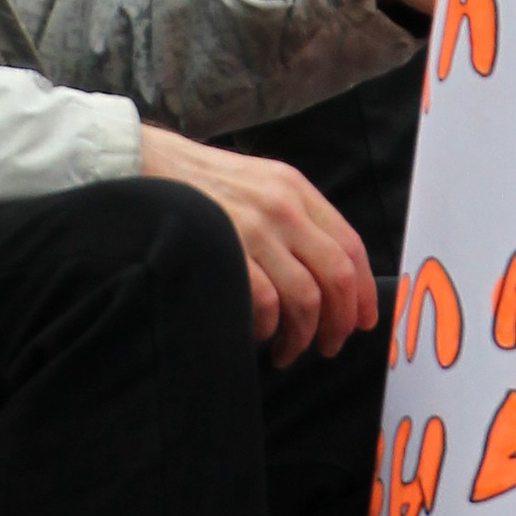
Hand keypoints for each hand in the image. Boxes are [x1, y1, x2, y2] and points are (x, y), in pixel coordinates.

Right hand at [138, 129, 379, 367]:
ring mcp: (254, 230)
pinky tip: (258, 336)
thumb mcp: (263, 185)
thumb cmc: (208, 186)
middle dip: (340, 321)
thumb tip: (330, 275)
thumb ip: (297, 219)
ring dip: (304, 336)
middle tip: (330, 346)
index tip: (363, 320)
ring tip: (290, 350)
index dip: (364, 290)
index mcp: (296, 190)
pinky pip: (264, 305)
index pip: (350, 245)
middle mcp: (283, 208)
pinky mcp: (225, 252)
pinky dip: (267, 329)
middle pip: (336, 275)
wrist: (151, 165)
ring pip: (305, 298)